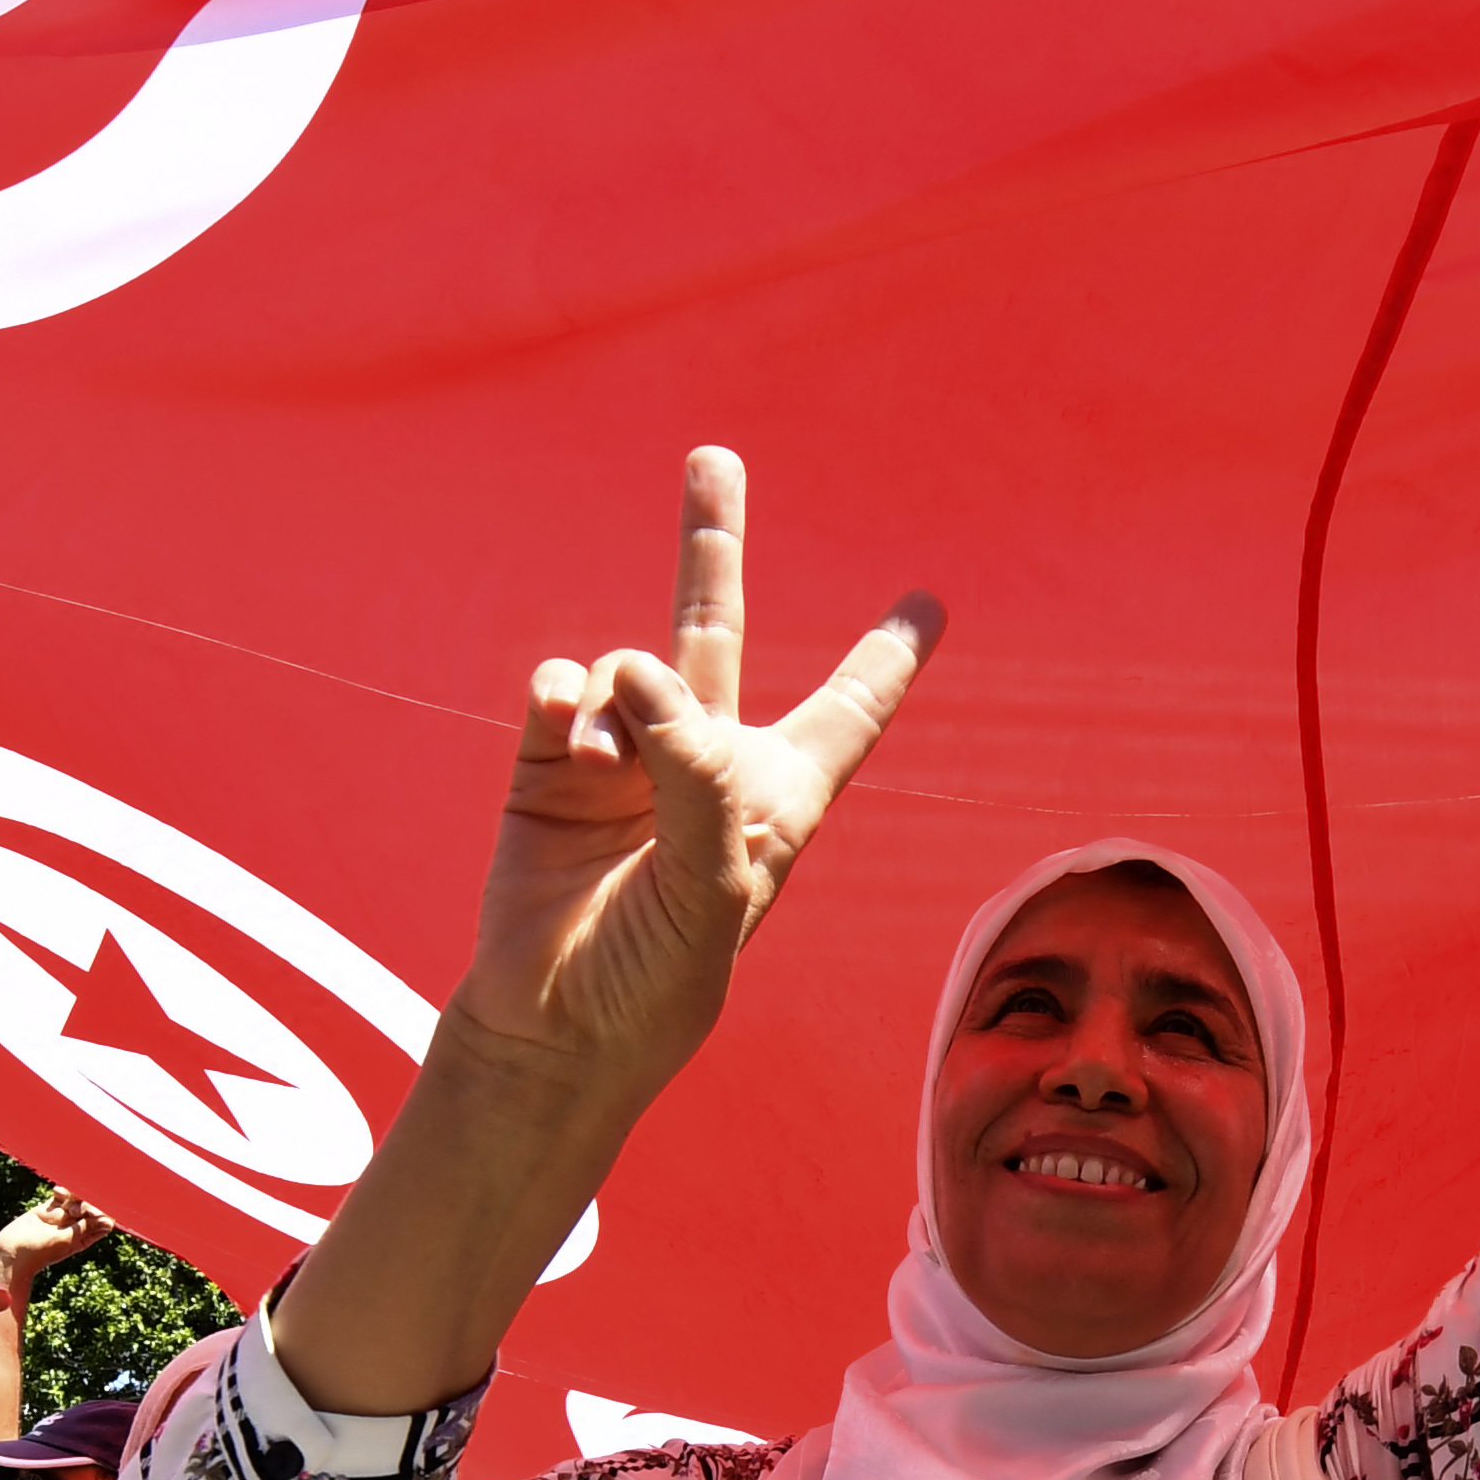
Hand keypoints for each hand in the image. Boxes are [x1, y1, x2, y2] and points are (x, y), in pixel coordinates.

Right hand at [0, 1184, 115, 1289]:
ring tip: (65, 1204)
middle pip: (92, 1209)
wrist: (12, 1252)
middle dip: (88, 1204)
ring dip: (75, 1197)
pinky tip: (57, 1191)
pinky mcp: (48, 1209)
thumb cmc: (40, 1251)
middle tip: (76, 1209)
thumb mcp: (66, 1240)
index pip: (102, 1223)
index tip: (93, 1212)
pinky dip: (63, 1192)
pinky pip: (61, 1197)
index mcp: (83, 1239)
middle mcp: (74, 1227)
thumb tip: (109, 1221)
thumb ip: (85, 1227)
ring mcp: (61, 1217)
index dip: (103, 1214)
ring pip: (77, 1200)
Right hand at [446, 447, 938, 1115]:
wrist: (551, 1024)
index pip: (847, 714)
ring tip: (614, 751)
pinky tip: (570, 725)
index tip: (929, 604)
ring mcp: (622, 758)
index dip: (886, 658)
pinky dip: (568, 695)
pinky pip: (564, 687)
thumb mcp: (711, 885)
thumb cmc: (658, 977)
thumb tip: (636, 666)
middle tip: (714, 455)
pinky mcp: (549, 763)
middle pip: (717, 627)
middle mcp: (701, 764)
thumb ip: (692, 770)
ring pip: (632, 659)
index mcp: (776, 800)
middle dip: (710, 541)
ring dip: (629, 686)